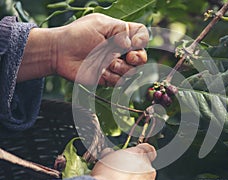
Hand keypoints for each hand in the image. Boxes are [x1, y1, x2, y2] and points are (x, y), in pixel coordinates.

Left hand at [18, 13, 148, 84]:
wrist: (59, 53)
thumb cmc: (77, 35)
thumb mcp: (99, 24)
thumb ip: (119, 30)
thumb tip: (130, 44)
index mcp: (120, 35)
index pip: (141, 36)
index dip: (142, 40)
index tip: (133, 42)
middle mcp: (120, 51)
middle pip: (141, 57)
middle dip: (138, 58)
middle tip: (129, 57)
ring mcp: (115, 65)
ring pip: (132, 72)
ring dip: (122, 68)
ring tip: (107, 63)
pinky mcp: (108, 78)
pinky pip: (119, 82)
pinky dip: (112, 77)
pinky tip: (101, 72)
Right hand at [91, 143, 156, 179]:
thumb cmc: (107, 178)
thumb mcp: (105, 159)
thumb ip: (112, 155)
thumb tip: (109, 154)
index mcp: (139, 156)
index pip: (147, 149)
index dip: (141, 154)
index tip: (136, 156)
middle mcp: (148, 170)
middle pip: (145, 168)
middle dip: (135, 172)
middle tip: (122, 176)